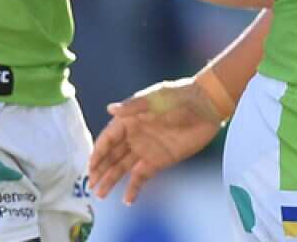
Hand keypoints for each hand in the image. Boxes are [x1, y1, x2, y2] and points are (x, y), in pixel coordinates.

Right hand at [87, 78, 223, 204]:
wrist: (206, 105)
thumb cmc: (179, 96)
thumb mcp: (155, 99)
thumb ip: (134, 106)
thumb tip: (110, 109)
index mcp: (129, 121)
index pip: (108, 139)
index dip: (98, 153)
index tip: (90, 168)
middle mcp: (134, 136)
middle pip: (112, 156)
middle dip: (100, 170)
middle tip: (91, 185)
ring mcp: (146, 150)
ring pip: (123, 168)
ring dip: (111, 180)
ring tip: (100, 195)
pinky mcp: (159, 160)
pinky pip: (142, 176)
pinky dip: (134, 187)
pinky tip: (126, 199)